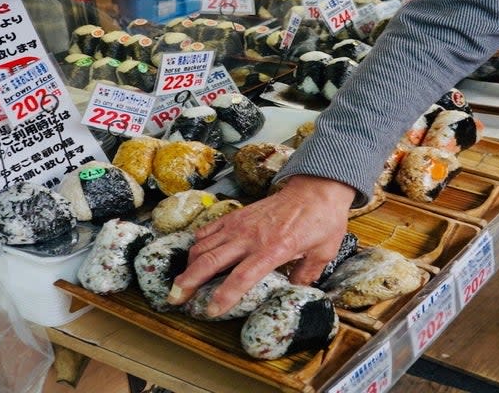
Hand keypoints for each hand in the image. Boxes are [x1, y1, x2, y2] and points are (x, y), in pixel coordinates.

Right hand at [167, 175, 355, 316]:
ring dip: (189, 264)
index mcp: (273, 249)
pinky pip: (210, 229)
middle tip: (175, 298)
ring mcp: (241, 223)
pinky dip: (197, 243)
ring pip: (205, 244)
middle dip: (190, 281)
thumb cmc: (321, 220)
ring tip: (179, 282)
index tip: (211, 310)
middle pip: (212, 260)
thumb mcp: (322, 253)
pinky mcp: (237, 214)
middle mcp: (251, 236)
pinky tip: (193, 255)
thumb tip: (293, 291)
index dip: (224, 295)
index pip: (242, 277)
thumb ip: (306, 275)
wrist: (315, 188)